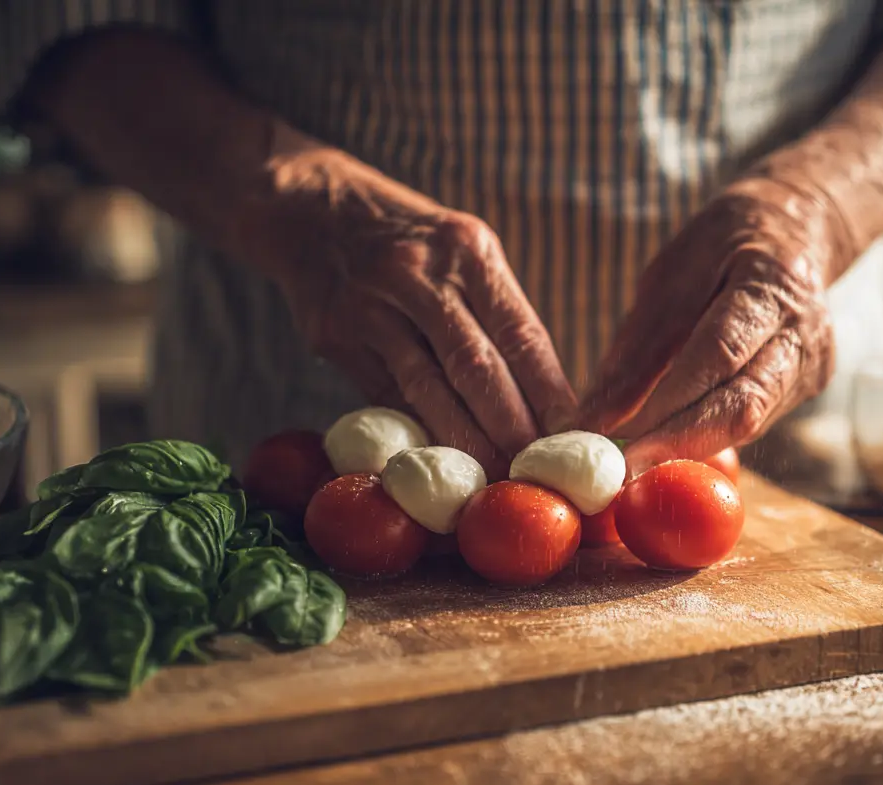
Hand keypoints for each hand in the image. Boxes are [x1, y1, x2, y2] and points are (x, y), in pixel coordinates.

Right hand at [234, 131, 574, 473]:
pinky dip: (417, 430)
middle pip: (476, 366)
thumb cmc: (411, 243)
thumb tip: (543, 399)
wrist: (311, 209)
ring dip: (465, 442)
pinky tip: (439, 461)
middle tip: (536, 473)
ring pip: (428, 388)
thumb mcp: (461, 252)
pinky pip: (385, 395)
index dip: (549, 392)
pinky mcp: (333, 336)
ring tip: (494, 477)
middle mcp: (419, 274)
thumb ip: (496, 314)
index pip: (520, 332)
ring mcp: (370, 305)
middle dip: (511, 427)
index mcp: (467, 250)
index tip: (572, 437)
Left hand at [576, 178, 836, 471]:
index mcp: (773, 285)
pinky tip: (668, 438)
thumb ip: (637, 348)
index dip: (668, 407)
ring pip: (748, 423)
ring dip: (688, 445)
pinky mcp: (806, 387)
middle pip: (743, 405)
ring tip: (633, 459)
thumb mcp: (670, 275)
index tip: (617, 444)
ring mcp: (813, 365)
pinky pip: (751, 421)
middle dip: (678, 444)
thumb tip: (592, 418)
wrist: (796, 229)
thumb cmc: (721, 247)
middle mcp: (805, 333)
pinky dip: (705, 434)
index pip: (719, 355)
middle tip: (621, 472)